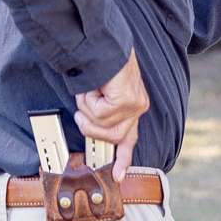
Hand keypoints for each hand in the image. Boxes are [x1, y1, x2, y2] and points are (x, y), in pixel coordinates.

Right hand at [74, 49, 149, 182]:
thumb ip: (103, 113)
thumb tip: (93, 130)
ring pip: (102, 126)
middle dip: (90, 126)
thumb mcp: (101, 94)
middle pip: (112, 137)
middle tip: (82, 108)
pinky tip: (96, 86)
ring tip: (90, 92)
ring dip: (87, 110)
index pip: (130, 137)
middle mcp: (138, 107)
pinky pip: (99, 114)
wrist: (103, 45)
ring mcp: (134, 105)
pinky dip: (88, 100)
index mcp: (133, 107)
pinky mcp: (127, 101)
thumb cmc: (100, 66)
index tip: (117, 176)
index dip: (123, 158)